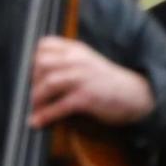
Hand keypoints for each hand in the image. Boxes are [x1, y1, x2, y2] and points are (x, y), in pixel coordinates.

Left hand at [28, 37, 154, 128]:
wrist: (135, 94)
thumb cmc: (107, 80)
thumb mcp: (87, 62)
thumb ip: (66, 61)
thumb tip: (36, 73)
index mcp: (76, 50)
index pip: (45, 44)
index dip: (33, 58)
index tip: (31, 73)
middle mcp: (77, 60)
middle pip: (41, 63)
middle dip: (31, 80)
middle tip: (30, 92)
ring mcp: (82, 78)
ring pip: (48, 83)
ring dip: (36, 98)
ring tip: (33, 108)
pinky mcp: (86, 97)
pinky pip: (59, 106)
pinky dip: (45, 115)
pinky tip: (37, 121)